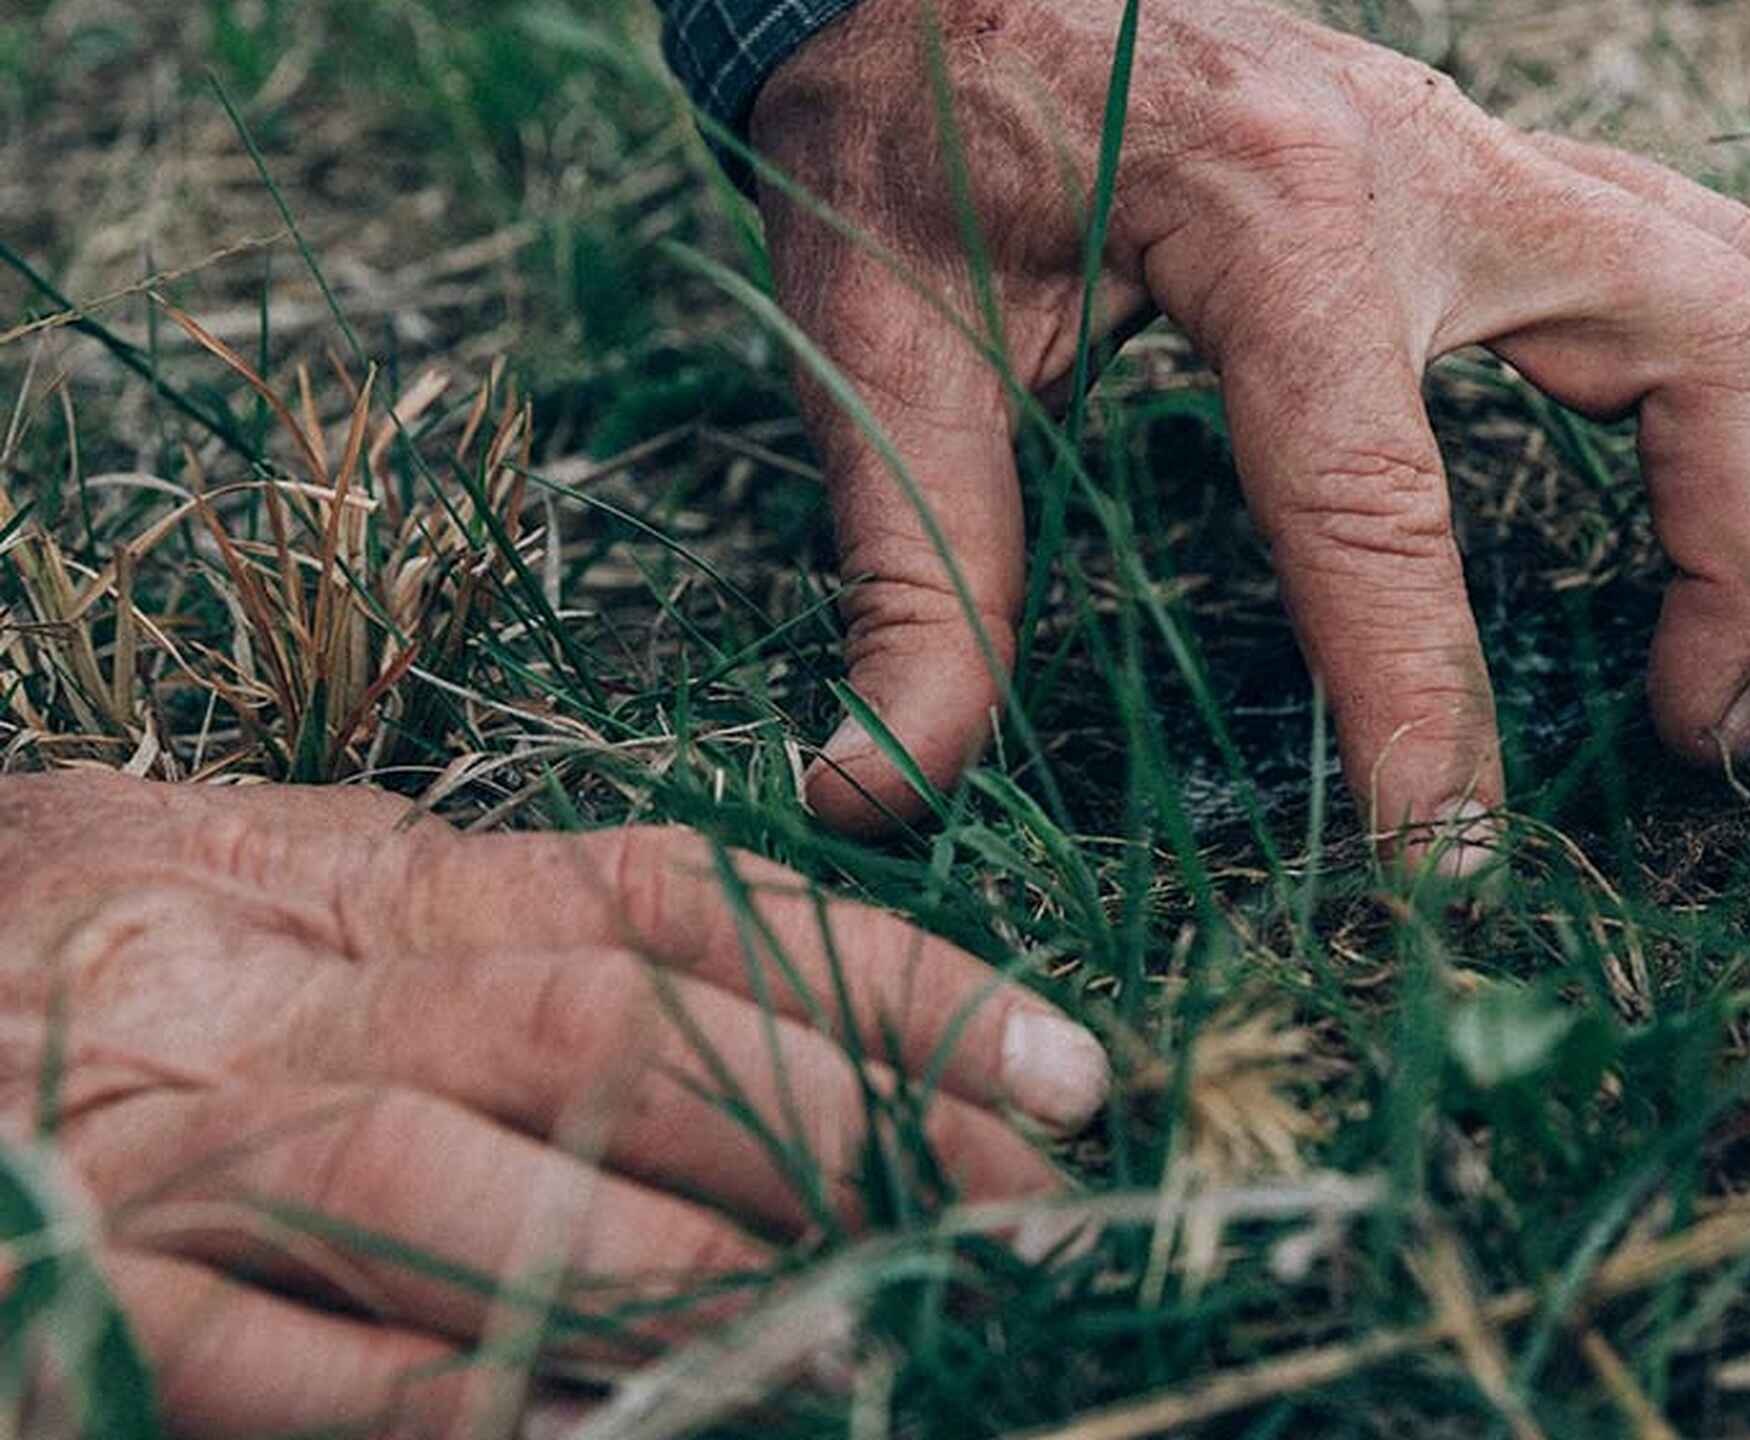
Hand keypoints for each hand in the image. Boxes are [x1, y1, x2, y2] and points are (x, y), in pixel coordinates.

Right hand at [0, 772, 1106, 1438]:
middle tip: (1011, 1210)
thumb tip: (786, 985)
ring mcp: (172, 1150)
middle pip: (603, 1028)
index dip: (884, 981)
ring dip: (676, 1253)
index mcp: (370, 889)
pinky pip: (268, 1356)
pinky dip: (432, 1389)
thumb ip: (508, 934)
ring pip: (452, 1176)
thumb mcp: (306, 897)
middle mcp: (284, 993)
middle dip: (832, 1124)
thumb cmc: (100, 958)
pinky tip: (583, 1420)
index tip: (1064, 1067)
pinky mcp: (73, 1299)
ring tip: (864, 1312)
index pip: (676, 901)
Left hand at [752, 0, 1749, 868]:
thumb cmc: (901, 114)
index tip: (1445, 865)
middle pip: (1699, 340)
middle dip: (1739, 559)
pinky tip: (1694, 495)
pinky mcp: (1470, 155)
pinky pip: (1678, 258)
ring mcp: (1466, 141)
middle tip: (1698, 737)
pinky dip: (1727, 391)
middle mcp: (1419, 158)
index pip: (1386, 509)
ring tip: (1743, 645)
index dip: (1425, 705)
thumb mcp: (879, 339)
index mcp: (1271, 216)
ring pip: (1731, 279)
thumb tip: (876, 787)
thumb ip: (914, 575)